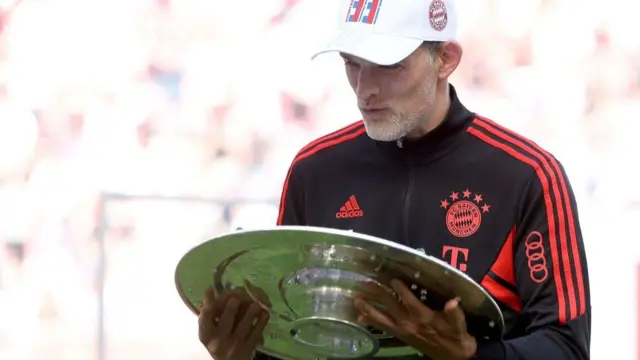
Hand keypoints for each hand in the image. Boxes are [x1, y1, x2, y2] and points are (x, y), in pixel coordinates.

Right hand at [198, 286, 269, 359]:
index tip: (210, 288)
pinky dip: (262, 321)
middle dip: (232, 306)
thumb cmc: (219, 341)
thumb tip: (222, 291)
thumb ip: (213, 316)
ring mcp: (235, 346)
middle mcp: (219, 341)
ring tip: (256, 303)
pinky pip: (257, 332)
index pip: (205, 318)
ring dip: (251, 312)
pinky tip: (265, 312)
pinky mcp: (248, 349)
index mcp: (207, 335)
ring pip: (244, 326)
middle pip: (226, 320)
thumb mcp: (211, 332)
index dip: (207, 302)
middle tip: (237, 295)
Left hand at [354, 279, 476, 359]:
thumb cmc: (456, 336)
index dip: (401, 291)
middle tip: (365, 283)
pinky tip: (360, 318)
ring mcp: (404, 331)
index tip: (392, 279)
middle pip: (391, 307)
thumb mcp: (459, 325)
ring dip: (369, 308)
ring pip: (383, 319)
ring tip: (356, 300)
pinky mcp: (401, 336)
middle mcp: (410, 324)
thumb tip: (452, 302)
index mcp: (424, 318)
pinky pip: (383, 328)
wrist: (453, 357)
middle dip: (378, 295)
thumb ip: (455, 314)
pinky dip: (371, 322)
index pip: (410, 302)